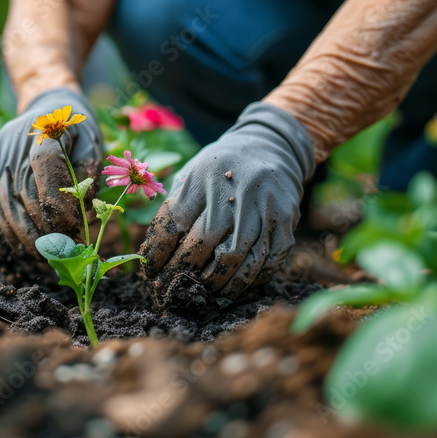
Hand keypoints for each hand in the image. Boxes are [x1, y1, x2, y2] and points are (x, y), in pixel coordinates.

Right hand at [0, 88, 102, 269]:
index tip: (73, 225)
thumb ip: (89, 167)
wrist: (46, 106)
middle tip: (63, 250)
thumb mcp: (91, 139)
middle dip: (43, 228)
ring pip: (4, 206)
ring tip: (42, 257)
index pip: (45, 166)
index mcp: (42, 131)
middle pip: (23, 193)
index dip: (57, 200)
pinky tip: (11, 256)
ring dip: (22, 238)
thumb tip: (82, 204)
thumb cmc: (75, 128)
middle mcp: (13, 147)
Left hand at [139, 102, 314, 300]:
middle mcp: (232, 190)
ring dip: (218, 283)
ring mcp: (262, 205)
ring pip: (237, 258)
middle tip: (176, 289)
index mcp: (201, 177)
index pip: (173, 223)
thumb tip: (150, 253)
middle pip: (204, 242)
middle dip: (185, 273)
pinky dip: (250, 280)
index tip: (151, 272)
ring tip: (204, 293)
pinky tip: (236, 287)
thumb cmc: (219, 168)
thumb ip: (174, 207)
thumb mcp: (191, 173)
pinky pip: (268, 260)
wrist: (270, 144)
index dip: (159, 253)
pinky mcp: (286, 218)